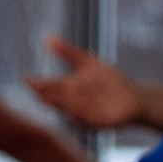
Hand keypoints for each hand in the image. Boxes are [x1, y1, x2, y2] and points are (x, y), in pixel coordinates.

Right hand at [27, 36, 145, 131]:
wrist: (135, 99)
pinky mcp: (95, 123)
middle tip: (38, 91)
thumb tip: (47, 38)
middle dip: (46, 96)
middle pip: (53, 99)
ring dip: (59, 106)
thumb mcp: (89, 63)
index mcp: (67, 88)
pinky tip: (73, 113)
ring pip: (65, 110)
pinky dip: (77, 118)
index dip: (37, 84)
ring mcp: (81, 113)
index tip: (27, 79)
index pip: (47, 86)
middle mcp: (70, 102)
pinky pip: (83, 121)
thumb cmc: (110, 81)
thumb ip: (68, 52)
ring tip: (51, 101)